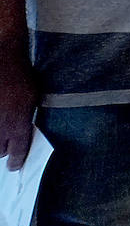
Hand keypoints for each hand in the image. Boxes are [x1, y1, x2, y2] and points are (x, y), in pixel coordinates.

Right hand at [0, 45, 35, 170]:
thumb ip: (25, 118)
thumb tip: (22, 132)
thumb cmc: (19, 75)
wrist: (2, 59)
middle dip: (2, 149)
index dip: (16, 161)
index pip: (18, 151)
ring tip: (1, 126)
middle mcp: (1, 127)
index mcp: (18, 122)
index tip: (13, 166)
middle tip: (4, 143)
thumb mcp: (31, 97)